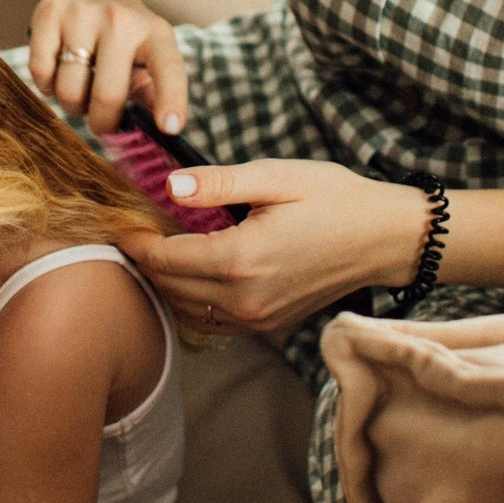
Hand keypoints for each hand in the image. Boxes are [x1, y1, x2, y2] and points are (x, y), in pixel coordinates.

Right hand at [27, 0, 186, 133]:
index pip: (168, 69)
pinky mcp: (48, 14)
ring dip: (73, 105)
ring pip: (69, 90)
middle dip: (102, 122)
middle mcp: (120, 19)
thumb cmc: (124, 35)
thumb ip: (155, 93)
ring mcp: (81, 14)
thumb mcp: (149, 55)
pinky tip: (59, 74)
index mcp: (154, 33)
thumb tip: (160, 132)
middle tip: (102, 122)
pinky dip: (47, 86)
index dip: (171, 100)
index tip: (169, 128)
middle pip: (107, 94)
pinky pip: (40, 73)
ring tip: (80, 91)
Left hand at [117, 160, 429, 335]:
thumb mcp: (276, 178)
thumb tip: (169, 186)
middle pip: (168, 288)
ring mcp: (257, 318)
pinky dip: (189, 302)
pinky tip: (190, 274)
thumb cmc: (334, 199)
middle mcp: (245, 298)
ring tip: (156, 250)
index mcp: (242, 259)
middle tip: (131, 231)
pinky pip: (211, 322)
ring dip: (164, 284)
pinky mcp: (267, 324)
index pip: (164, 259)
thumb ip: (219, 184)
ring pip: (185, 310)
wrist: (385, 238)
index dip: (134, 242)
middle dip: (143, 262)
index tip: (118, 221)